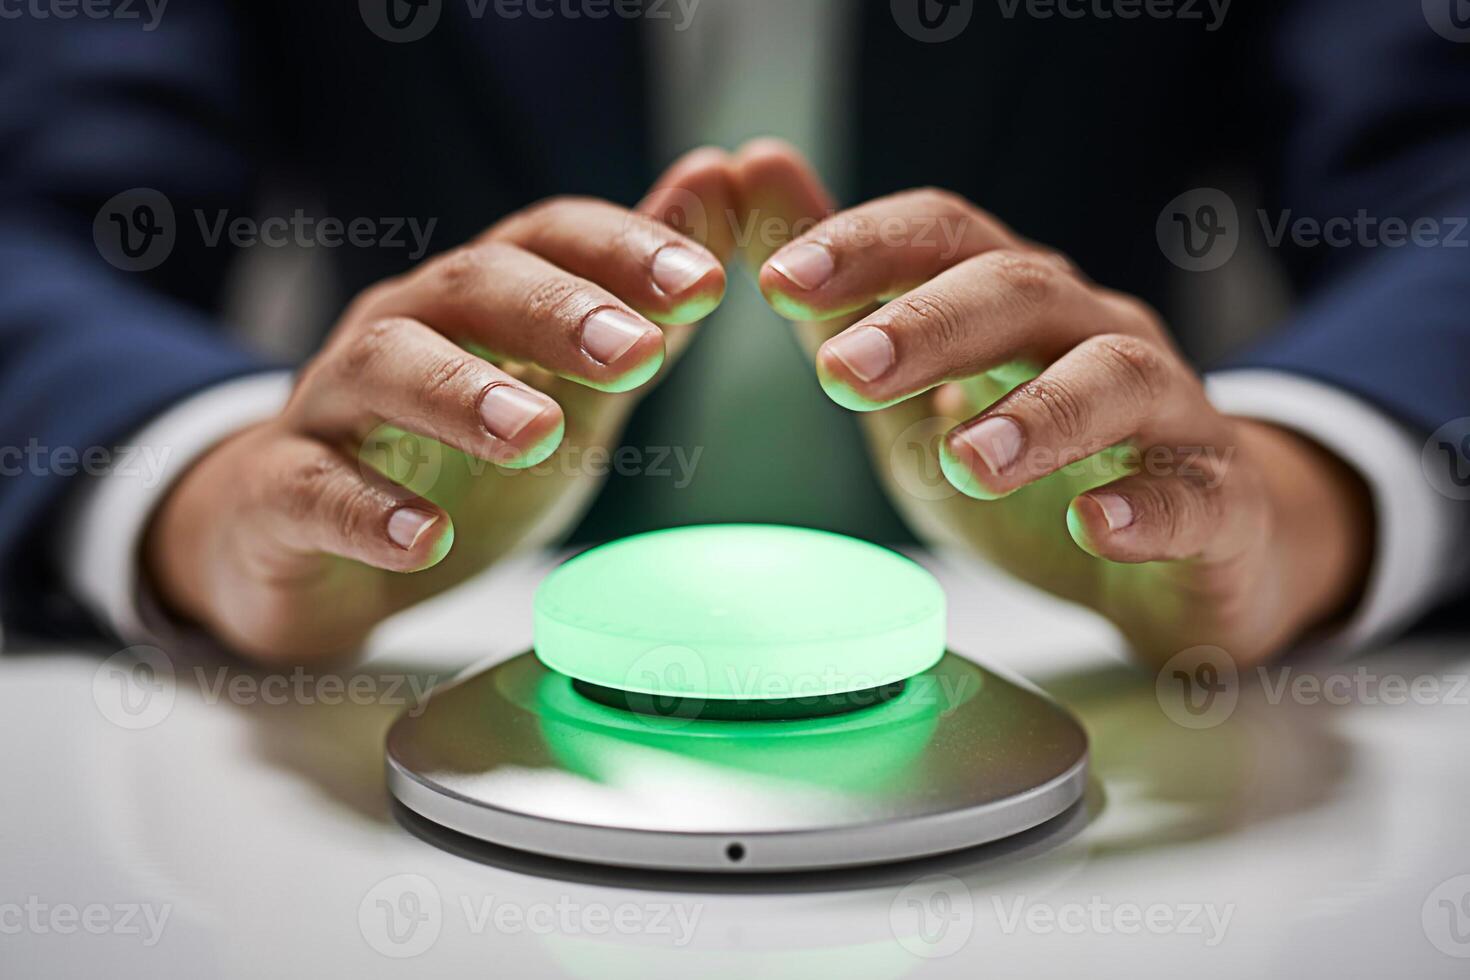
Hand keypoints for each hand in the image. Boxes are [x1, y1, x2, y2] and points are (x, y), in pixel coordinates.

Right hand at [145, 150, 735, 662]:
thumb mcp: (565, 388)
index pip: (546, 239)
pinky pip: (313, 489)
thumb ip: (637, 310)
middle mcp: (401, 330)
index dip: (623, 251)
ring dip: (463, 393)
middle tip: (638, 355)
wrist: (304, 546)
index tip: (705, 284)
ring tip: (537, 434)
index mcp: (476, 300)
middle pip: (469, 286)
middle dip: (558, 312)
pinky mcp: (281, 492)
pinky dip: (369, 510)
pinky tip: (424, 537)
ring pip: (383, 367)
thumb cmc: (450, 458)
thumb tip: (716, 196)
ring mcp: (332, 408)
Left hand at [737, 142, 1371, 666]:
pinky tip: (1098, 524)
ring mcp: (1165, 411)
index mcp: (1013, 301)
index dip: (865, 246)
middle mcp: (1092, 332)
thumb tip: (756, 172)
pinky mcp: (1217, 499)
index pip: (945, 235)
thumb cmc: (1032, 462)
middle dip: (929, 325)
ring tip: (968, 465)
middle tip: (845, 374)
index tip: (778, 281)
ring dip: (1038, 416)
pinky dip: (1148, 505)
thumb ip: (842, 299)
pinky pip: (1194, 491)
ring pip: (1116, 378)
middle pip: (1022, 292)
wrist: (1182, 550)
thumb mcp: (916, 387)